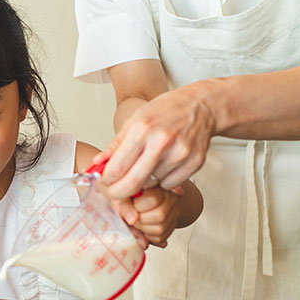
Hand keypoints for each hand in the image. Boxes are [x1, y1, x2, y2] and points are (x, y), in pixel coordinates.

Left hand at [96, 79, 217, 198]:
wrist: (203, 105)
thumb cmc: (167, 110)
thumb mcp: (135, 120)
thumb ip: (116, 145)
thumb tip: (96, 164)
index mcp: (142, 129)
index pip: (116, 168)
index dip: (105, 182)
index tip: (103, 184)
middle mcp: (161, 142)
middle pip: (133, 184)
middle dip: (118, 193)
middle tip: (114, 193)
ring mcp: (180, 154)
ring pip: (151, 185)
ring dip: (143, 183)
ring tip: (145, 168)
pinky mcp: (194, 163)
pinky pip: (169, 184)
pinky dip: (162, 180)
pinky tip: (164, 165)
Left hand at [116, 186, 182, 247]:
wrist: (139, 200)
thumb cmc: (130, 196)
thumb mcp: (125, 197)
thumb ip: (126, 207)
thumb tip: (133, 220)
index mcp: (159, 186)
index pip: (153, 199)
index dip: (138, 206)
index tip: (132, 204)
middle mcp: (171, 198)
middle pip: (159, 215)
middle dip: (141, 219)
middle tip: (134, 215)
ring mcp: (174, 213)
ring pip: (160, 229)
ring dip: (143, 228)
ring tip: (138, 221)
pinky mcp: (171, 227)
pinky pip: (160, 238)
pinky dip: (147, 236)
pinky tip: (144, 226)